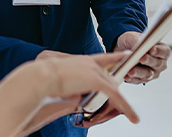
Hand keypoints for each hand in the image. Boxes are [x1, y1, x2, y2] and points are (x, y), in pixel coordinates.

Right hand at [19, 51, 138, 133]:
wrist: (41, 76)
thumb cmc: (44, 78)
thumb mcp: (61, 81)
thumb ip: (73, 87)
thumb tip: (76, 98)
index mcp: (81, 61)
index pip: (103, 58)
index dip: (115, 57)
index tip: (125, 55)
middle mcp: (89, 63)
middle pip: (111, 77)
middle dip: (117, 90)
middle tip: (123, 105)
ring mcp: (93, 70)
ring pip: (114, 87)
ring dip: (123, 102)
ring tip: (131, 114)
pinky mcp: (96, 80)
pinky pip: (115, 95)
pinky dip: (125, 106)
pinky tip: (130, 115)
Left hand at [114, 31, 169, 83]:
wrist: (122, 49)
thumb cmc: (133, 41)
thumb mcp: (133, 36)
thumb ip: (137, 40)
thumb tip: (139, 46)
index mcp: (162, 51)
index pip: (164, 51)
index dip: (158, 51)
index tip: (151, 49)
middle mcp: (160, 63)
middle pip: (156, 64)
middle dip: (148, 61)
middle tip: (141, 59)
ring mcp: (152, 73)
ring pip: (147, 74)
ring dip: (139, 72)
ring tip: (131, 71)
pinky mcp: (143, 79)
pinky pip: (138, 80)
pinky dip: (131, 79)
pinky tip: (126, 76)